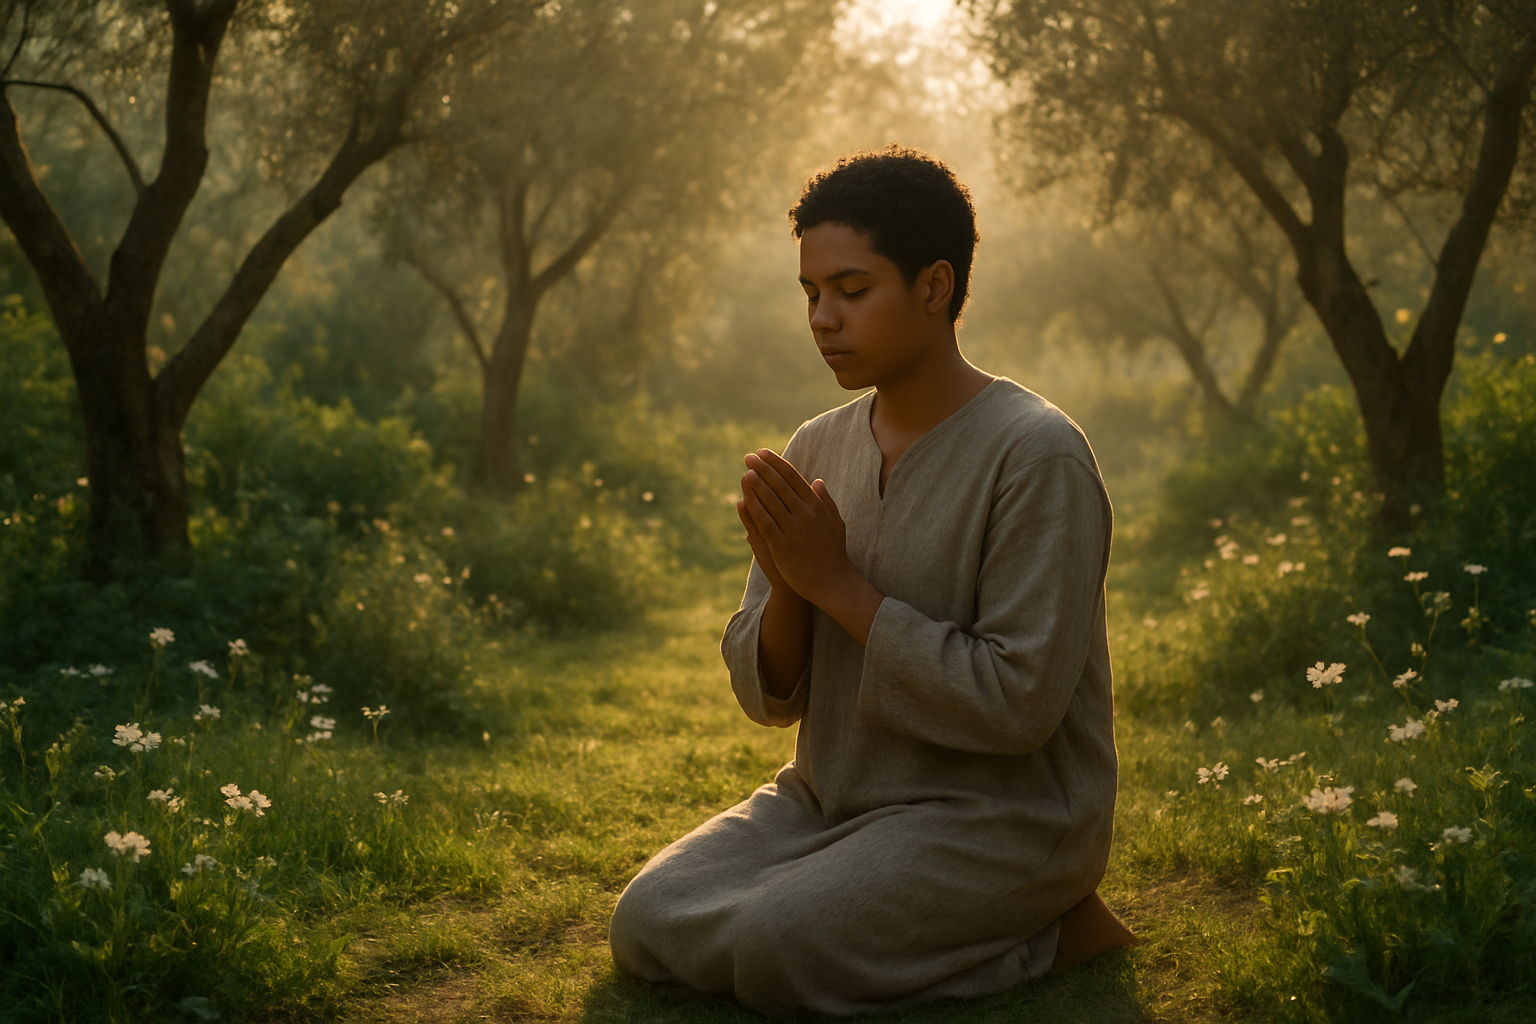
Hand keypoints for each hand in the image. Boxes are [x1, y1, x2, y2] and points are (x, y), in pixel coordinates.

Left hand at [738, 449, 883, 642]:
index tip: (763, 453)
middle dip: (763, 469)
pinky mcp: (782, 545)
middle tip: (749, 457)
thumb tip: (817, 480)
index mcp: (817, 506)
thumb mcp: (835, 522)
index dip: (776, 463)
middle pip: (780, 485)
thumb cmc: (834, 552)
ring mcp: (794, 529)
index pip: (793, 477)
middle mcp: (805, 514)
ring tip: (746, 472)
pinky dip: (755, 509)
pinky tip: (745, 499)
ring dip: (757, 485)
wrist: (832, 581)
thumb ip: (826, 501)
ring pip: (772, 501)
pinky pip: (766, 523)